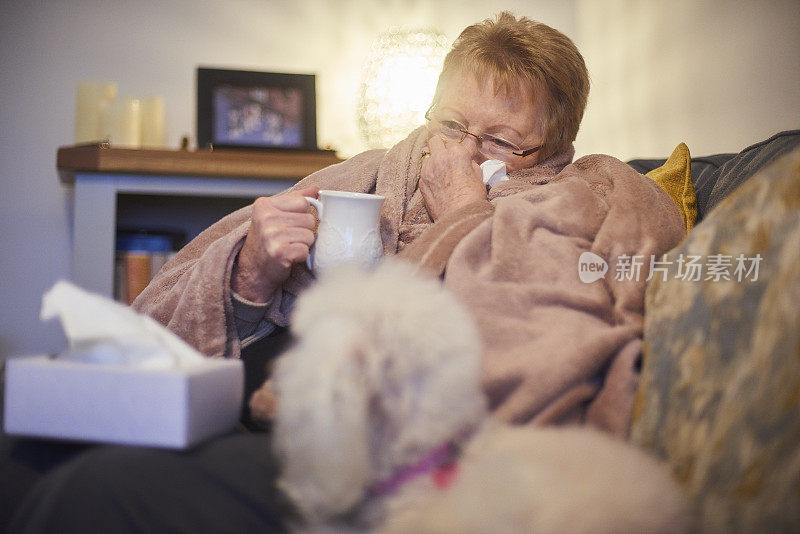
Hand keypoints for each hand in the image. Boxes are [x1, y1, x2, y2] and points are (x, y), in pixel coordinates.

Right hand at [232, 186, 318, 302]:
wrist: (252, 270)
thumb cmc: (267, 242)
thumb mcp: (276, 215)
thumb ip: (296, 200)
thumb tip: (316, 189)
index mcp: (264, 205)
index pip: (303, 202)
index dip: (302, 215)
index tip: (289, 224)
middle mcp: (266, 218)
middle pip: (309, 219)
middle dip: (303, 231)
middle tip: (288, 239)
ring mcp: (271, 235)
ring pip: (310, 235)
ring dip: (303, 244)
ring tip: (288, 247)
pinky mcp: (279, 252)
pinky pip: (305, 250)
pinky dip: (300, 256)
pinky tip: (288, 257)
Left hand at [419, 136, 486, 220]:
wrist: (458, 217)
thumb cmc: (472, 198)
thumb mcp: (478, 176)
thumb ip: (470, 163)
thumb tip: (467, 160)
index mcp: (457, 154)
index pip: (458, 140)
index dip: (462, 145)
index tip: (464, 148)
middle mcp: (440, 158)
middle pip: (435, 140)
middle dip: (442, 145)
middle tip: (448, 154)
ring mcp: (428, 169)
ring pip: (428, 154)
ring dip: (434, 157)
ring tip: (442, 167)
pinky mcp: (422, 181)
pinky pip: (424, 169)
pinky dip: (430, 170)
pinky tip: (437, 179)